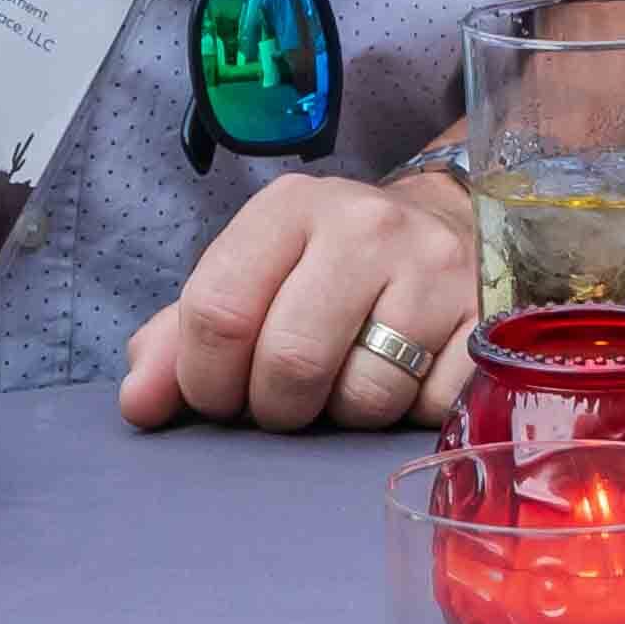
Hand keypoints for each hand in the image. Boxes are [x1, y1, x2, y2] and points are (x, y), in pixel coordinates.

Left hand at [122, 168, 472, 431]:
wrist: (450, 225)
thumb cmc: (331, 265)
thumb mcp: (256, 275)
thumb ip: (183, 336)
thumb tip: (139, 403)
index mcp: (289, 208)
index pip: (217, 311)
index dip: (204, 379)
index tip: (218, 395)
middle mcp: (363, 226)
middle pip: (289, 362)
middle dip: (274, 407)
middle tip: (284, 401)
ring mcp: (433, 270)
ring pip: (363, 396)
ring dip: (343, 414)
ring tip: (349, 379)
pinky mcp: (484, 319)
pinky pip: (428, 408)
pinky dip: (408, 415)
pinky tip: (408, 379)